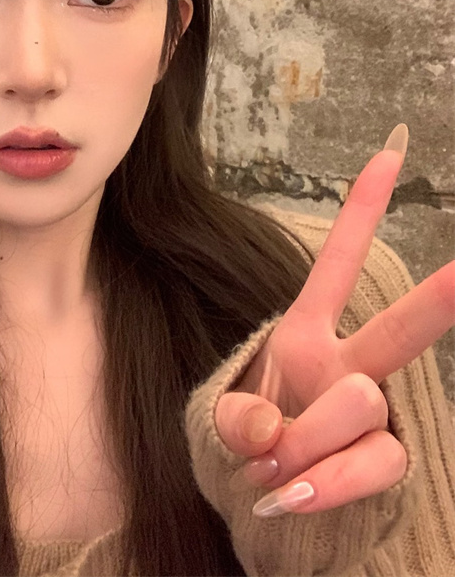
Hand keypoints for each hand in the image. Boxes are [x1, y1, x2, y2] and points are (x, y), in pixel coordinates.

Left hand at [215, 126, 454, 517]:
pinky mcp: (384, 462)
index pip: (336, 265)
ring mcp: (371, 416)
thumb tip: (274, 437)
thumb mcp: (221, 418)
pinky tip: (292, 494)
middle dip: (440, 297)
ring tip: (275, 465)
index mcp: (304, 333)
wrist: (261, 502)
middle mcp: (346, 365)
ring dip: (306, 439)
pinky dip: (323, 483)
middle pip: (398, 330)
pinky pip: (367, 466)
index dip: (362, 212)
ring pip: (361, 404)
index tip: (390, 153)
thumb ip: (237, 420)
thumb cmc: (247, 441)